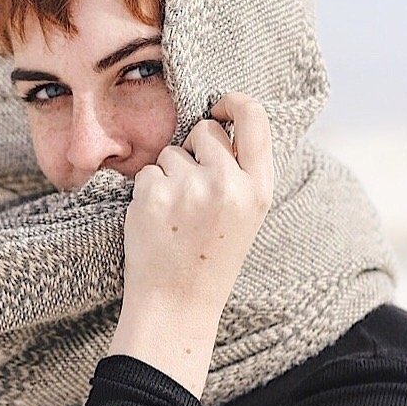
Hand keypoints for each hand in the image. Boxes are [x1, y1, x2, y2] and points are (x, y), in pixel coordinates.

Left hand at [120, 92, 274, 321]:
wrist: (177, 303)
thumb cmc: (210, 257)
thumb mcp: (246, 214)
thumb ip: (241, 171)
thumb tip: (222, 121)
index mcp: (259, 189)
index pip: (254, 119)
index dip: (235, 102)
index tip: (221, 105)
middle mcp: (228, 184)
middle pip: (205, 131)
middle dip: (194, 151)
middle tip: (193, 194)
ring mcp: (190, 188)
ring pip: (171, 152)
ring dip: (169, 175)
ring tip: (177, 216)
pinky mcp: (154, 194)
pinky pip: (147, 172)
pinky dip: (148, 192)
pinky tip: (158, 222)